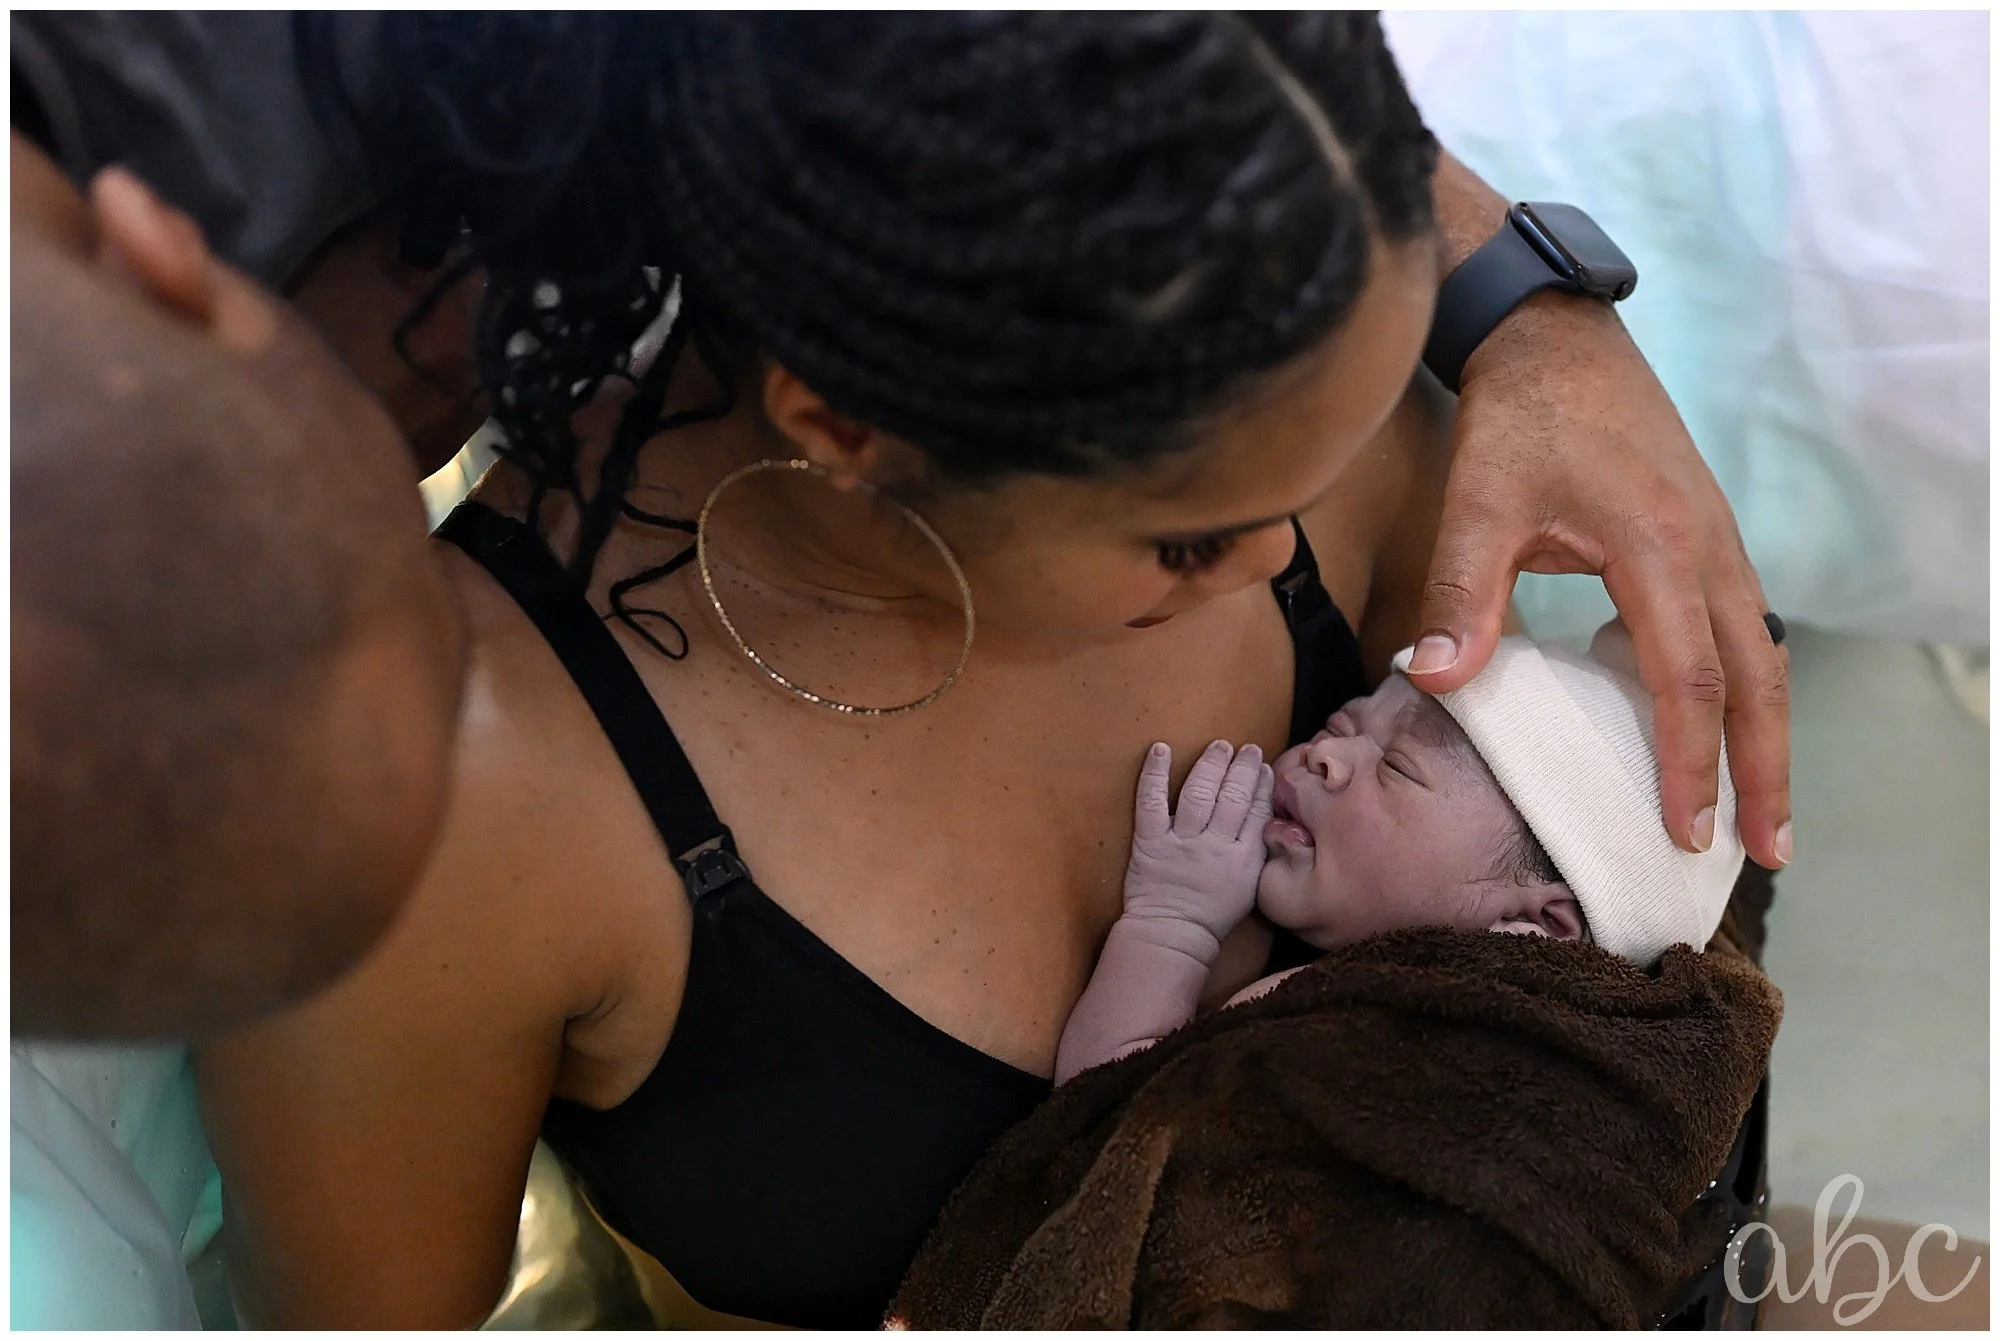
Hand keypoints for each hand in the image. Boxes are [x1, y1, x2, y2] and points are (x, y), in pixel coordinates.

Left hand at [1124, 740, 1274, 942]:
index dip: (1263, 785)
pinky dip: (1155, 774)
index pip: (1258, 812)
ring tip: (1219, 746)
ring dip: (1211, 764)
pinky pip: (1151, 802)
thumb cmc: (1211, 913)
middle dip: (1243, 768)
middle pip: (1233, 797)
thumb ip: (1258, 852)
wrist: (1172, 934)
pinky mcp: (1150, 843)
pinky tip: (1161, 749)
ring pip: (1200, 794)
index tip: (1265, 767)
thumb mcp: (1249, 886)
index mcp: (1244, 859)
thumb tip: (1265, 816)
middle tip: (1247, 749)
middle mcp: (1216, 846)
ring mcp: (1182, 843)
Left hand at [1403, 292, 1791, 870]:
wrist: (1553, 338)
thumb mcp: (1478, 501)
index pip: (1689, 679)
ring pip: (1763, 655)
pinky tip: (1724, 729)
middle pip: (1759, 680)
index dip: (1690, 762)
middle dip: (1766, 771)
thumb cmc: (1518, 419)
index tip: (1684, 831)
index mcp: (1660, 548)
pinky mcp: (1708, 536)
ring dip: (1766, 735)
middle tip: (1768, 852)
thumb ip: (1459, 592)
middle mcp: (1711, 550)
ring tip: (1763, 812)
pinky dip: (1744, 688)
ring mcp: (1719, 541)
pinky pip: (1743, 627)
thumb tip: (1431, 679)